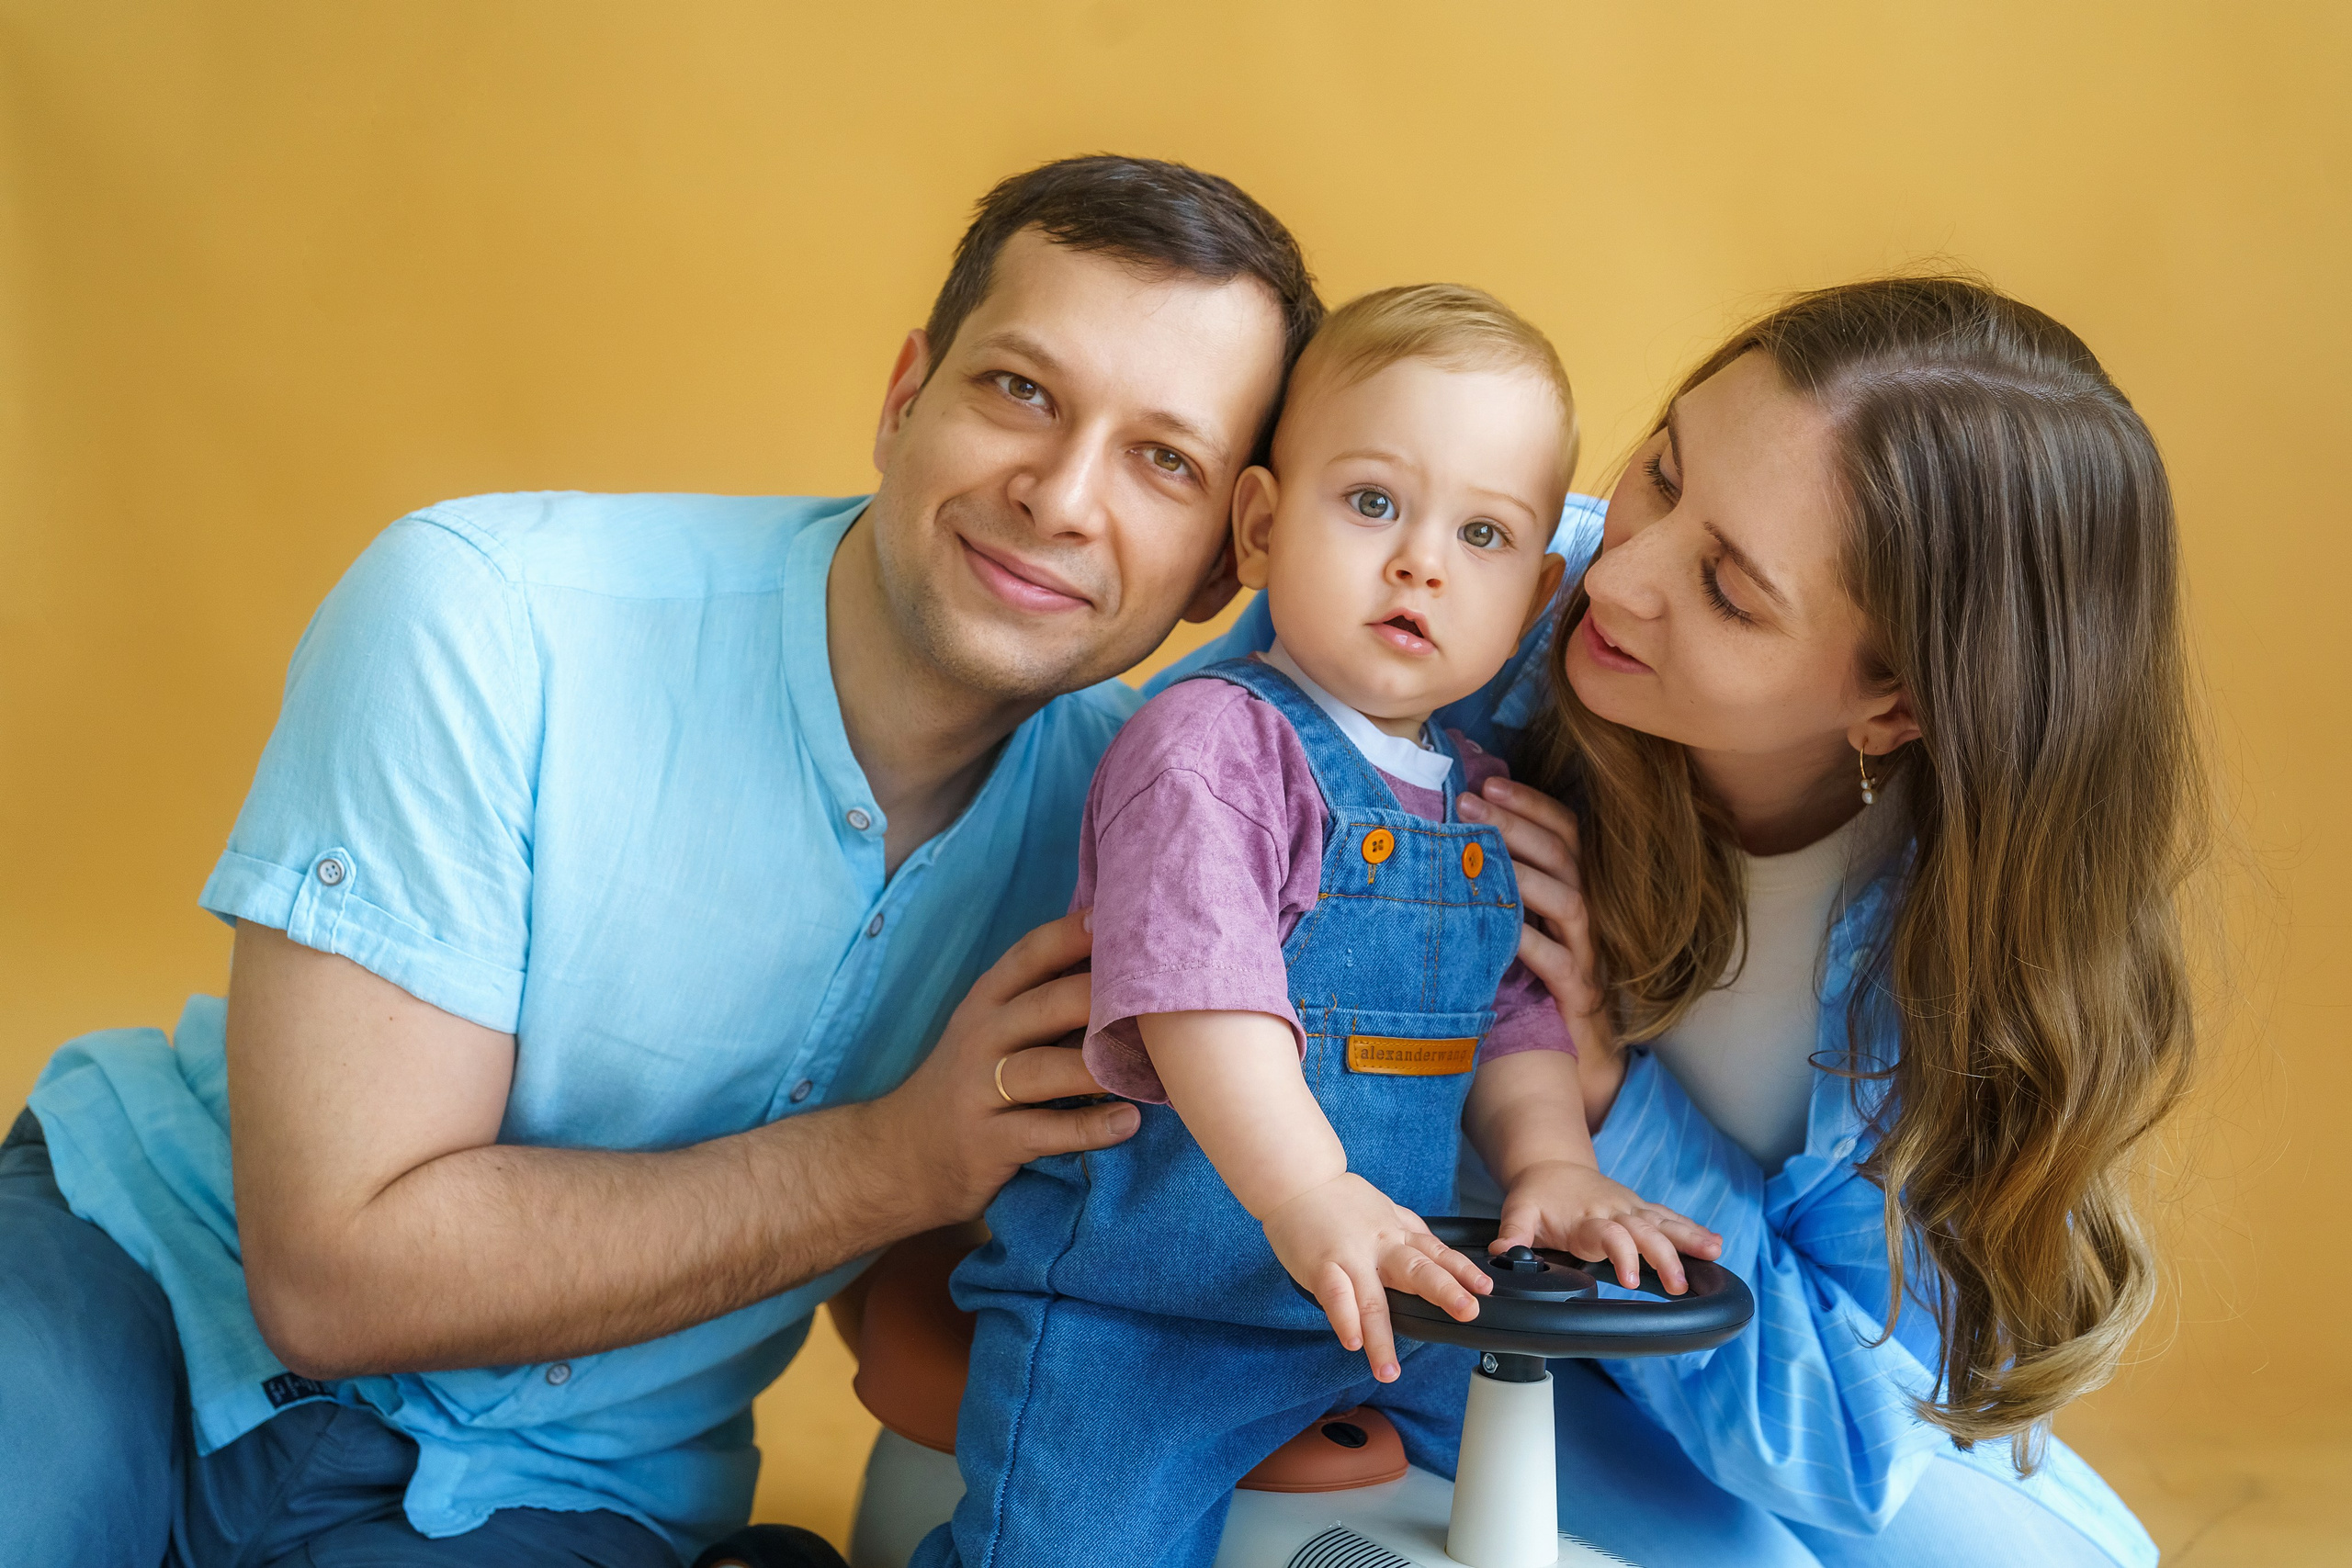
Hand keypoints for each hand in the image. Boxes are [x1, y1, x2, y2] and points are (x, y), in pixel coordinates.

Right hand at [862, 910, 1139, 1231]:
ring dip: (1101, 1066)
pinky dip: (1090, 1128)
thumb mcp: (991, 1031)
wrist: (904, 1156)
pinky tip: (1129, 1121)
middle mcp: (981, 1037)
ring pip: (1046, 1068)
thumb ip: (1042, 1000)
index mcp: (986, 1001)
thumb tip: (1121, 961)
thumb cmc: (971, 1083)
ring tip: (1154, 1068)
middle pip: (1047, 1005)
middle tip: (1162, 997)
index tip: (1121, 916)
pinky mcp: (990, 1141)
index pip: (1030, 954)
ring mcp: (981, 1089)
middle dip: (1102, 997)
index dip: (1075, 933)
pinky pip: (1045, 1131)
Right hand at [1261, 1173, 1489, 1381]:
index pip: (1436, 1252)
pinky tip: (1352, 1343)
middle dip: (1444, 1292)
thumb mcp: (1383, 1209)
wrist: (1296, 1179)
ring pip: (1370, 1300)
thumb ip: (1408, 1231)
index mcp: (1396, 1234)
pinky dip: (1343, 1320)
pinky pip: (1334, 1296)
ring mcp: (1349, 1257)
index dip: (1462, 1270)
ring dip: (1381, 1338)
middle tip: (1468, 1312)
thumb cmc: (1337, 1198)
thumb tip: (1437, 1251)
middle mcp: (1379, 1246)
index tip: (1484, 1288)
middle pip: (1416, 1270)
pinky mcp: (1320, 1265)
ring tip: (1389, 1370)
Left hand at [1458, 778, 1622, 1122]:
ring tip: (1480, 853)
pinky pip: (1557, 963)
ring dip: (1524, 871)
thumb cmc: (1538, 985)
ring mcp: (1589, 955)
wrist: (1576, 1062)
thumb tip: (1458, 835)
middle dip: (1517, 823)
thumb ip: (1503, 884)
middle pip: (1564, 855)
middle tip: (1469, 802)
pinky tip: (1499, 929)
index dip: (1530, 804)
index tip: (1487, 782)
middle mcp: (1590, 917)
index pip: (1566, 831)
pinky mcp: (1579, 996)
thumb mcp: (1522, 924)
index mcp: (1578, 890)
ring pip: (1568, 900)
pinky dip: (1529, 942)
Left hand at [1494, 1159, 1720, 1294]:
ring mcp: (1630, 1208)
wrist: (1550, 1164)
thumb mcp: (1518, 1211)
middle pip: (1644, 1232)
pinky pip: (1669, 1217)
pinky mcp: (1640, 1208)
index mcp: (1585, 1218)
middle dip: (1664, 1257)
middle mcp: (1613, 1211)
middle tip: (1679, 1285)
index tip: (1631, 1280)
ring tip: (1714, 1254)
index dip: (1622, 1255)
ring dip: (1689, 1239)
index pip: (1609, 1236)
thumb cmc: (1536, 1194)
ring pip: (1664, 1222)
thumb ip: (1512, 1234)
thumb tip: (1501, 1255)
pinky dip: (1692, 1229)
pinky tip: (1714, 1244)